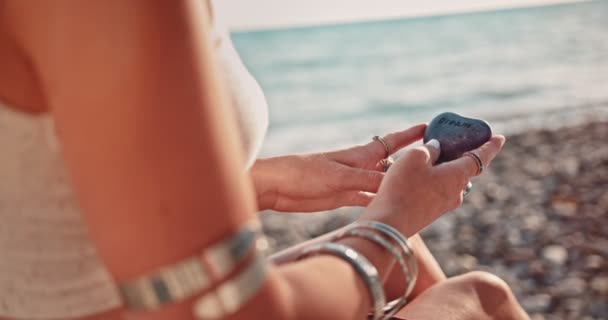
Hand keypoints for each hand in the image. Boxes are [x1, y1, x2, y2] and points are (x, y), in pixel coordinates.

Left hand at [250, 124, 426, 211]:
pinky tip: (394, 205)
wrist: (277, 186)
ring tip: (421, 186)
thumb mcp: (341, 175)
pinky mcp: (343, 196)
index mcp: (360, 153)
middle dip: (411, 162)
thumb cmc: (305, 172)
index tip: (431, 128)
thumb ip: (369, 179)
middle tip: (435, 163)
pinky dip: (381, 201)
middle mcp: (360, 166)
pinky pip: (369, 198)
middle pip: (392, 163)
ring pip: (382, 182)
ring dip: (398, 184)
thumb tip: (399, 181)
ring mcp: (353, 181)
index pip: (392, 141)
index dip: (411, 134)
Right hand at [362, 135, 505, 236]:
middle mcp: (456, 192)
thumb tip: (437, 148)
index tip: (500, 138)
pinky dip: (434, 178)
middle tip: (455, 140)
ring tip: (430, 155)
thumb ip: (429, 148)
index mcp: (458, 175)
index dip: (490, 146)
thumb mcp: (415, 157)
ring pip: (449, 180)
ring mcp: (444, 204)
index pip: (481, 157)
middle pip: (465, 169)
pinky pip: (437, 190)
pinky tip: (416, 174)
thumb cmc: (403, 187)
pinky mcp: (431, 212)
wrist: (389, 224)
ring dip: (444, 167)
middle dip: (461, 154)